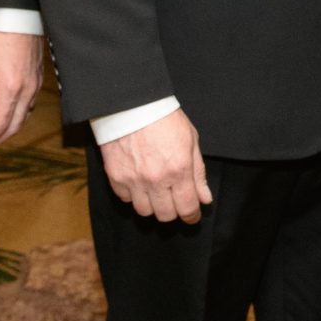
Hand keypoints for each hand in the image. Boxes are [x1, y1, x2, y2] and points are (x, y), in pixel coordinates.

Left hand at [0, 30, 44, 151]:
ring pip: (25, 116)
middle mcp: (27, 90)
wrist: (19, 18)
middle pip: (16, 125)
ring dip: (11, 128)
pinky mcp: (38, 79)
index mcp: (10, 89)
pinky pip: (31, 104)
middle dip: (0, 138)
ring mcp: (35, 85)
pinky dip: (20, 115)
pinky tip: (10, 112)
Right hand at [100, 108, 213, 222]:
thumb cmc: (164, 118)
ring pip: (144, 211)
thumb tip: (205, 198)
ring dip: (152, 205)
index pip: (187, 207)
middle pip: (165, 215)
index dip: (192, 216)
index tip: (192, 216)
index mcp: (179, 170)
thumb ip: (198, 173)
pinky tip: (139, 182)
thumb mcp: (190, 140)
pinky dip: (133, 196)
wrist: (132, 104)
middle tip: (174, 201)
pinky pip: (126, 199)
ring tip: (155, 192)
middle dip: (173, 211)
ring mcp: (134, 180)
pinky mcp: (115, 177)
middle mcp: (156, 179)